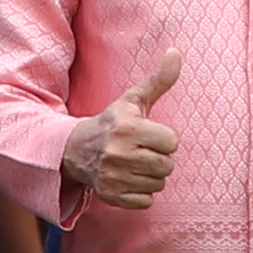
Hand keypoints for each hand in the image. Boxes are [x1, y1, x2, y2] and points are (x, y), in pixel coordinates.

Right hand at [72, 46, 184, 211]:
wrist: (77, 150)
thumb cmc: (113, 122)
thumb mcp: (134, 100)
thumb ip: (159, 79)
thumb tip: (176, 52)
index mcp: (128, 128)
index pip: (172, 142)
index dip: (163, 138)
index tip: (148, 135)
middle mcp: (119, 153)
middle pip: (167, 165)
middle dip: (158, 158)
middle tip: (141, 151)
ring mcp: (114, 176)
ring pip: (158, 184)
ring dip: (151, 175)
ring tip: (134, 164)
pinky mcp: (111, 196)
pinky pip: (146, 201)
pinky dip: (141, 192)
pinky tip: (128, 178)